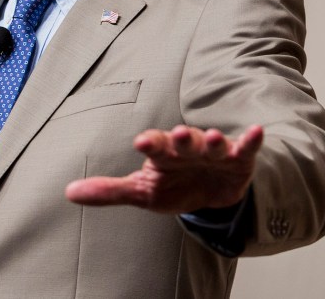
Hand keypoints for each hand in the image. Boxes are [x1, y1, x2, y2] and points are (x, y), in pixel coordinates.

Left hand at [65, 124, 262, 213]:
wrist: (211, 193)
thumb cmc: (173, 185)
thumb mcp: (142, 192)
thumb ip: (109, 191)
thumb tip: (68, 192)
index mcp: (165, 154)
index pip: (155, 145)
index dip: (150, 143)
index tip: (141, 141)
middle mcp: (189, 148)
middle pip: (184, 140)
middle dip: (181, 138)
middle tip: (176, 134)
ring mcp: (214, 152)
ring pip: (213, 143)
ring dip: (212, 140)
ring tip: (211, 137)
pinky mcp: (238, 160)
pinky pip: (245, 148)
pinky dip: (251, 140)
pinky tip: (256, 132)